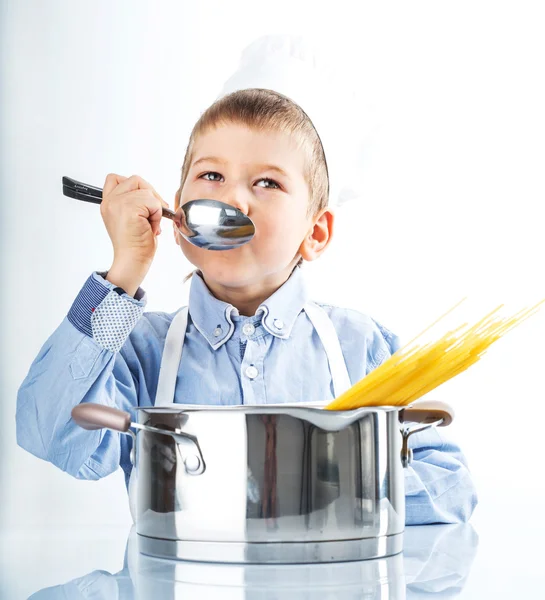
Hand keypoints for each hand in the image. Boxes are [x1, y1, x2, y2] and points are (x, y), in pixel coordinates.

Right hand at [100, 173, 168, 294]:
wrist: (133, 262)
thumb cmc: (135, 245)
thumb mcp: (131, 218)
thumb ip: (133, 202)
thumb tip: (150, 193)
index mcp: (108, 203)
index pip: (115, 178)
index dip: (135, 186)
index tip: (144, 202)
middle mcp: (110, 202)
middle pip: (136, 180)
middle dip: (151, 194)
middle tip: (155, 212)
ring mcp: (118, 204)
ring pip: (147, 191)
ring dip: (155, 208)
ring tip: (150, 224)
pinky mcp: (129, 208)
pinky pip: (153, 201)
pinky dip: (157, 214)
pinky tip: (151, 227)